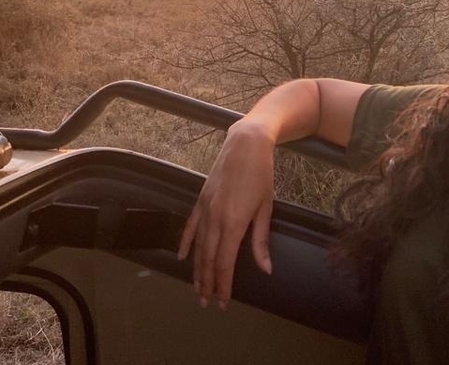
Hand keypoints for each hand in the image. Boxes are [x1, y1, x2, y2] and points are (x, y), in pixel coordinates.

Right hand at [177, 120, 275, 308]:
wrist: (246, 144)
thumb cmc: (261, 175)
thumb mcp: (266, 208)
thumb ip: (260, 240)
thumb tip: (265, 269)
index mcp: (234, 223)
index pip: (225, 263)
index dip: (223, 285)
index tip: (223, 303)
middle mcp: (215, 219)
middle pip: (208, 259)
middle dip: (208, 283)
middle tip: (207, 303)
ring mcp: (204, 209)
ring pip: (198, 247)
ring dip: (197, 269)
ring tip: (197, 288)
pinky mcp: (200, 199)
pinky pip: (190, 226)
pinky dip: (185, 243)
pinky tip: (182, 258)